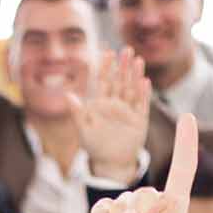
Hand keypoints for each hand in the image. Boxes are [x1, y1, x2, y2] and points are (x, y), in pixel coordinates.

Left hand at [70, 47, 151, 182]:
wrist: (111, 163)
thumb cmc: (94, 146)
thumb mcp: (83, 130)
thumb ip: (77, 112)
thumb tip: (67, 95)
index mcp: (101, 104)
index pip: (103, 81)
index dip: (105, 67)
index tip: (107, 52)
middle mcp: (116, 104)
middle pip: (119, 81)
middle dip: (123, 66)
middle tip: (127, 49)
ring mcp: (128, 111)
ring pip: (132, 88)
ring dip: (135, 75)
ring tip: (138, 60)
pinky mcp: (139, 120)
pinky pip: (142, 104)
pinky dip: (144, 93)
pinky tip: (145, 81)